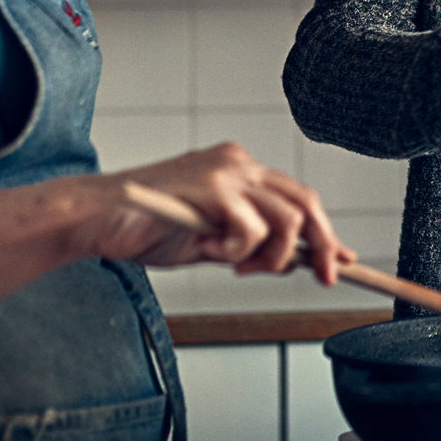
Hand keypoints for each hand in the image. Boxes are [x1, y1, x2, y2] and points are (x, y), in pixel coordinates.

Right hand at [88, 143, 355, 284]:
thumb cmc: (147, 228)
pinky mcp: (212, 188)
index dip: (325, 232)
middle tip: (322, 278)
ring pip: (285, 220)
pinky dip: (236, 252)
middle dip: (322, 246)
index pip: (299, 198)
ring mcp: (227, 172)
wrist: (97, 219)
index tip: (343, 260)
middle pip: (306, 203)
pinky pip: (251, 230)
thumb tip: (298, 261)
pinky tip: (208, 249)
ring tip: (233, 264)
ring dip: (269, 257)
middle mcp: (240, 162)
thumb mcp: (213, 240)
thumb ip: (253, 245)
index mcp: (241, 169)